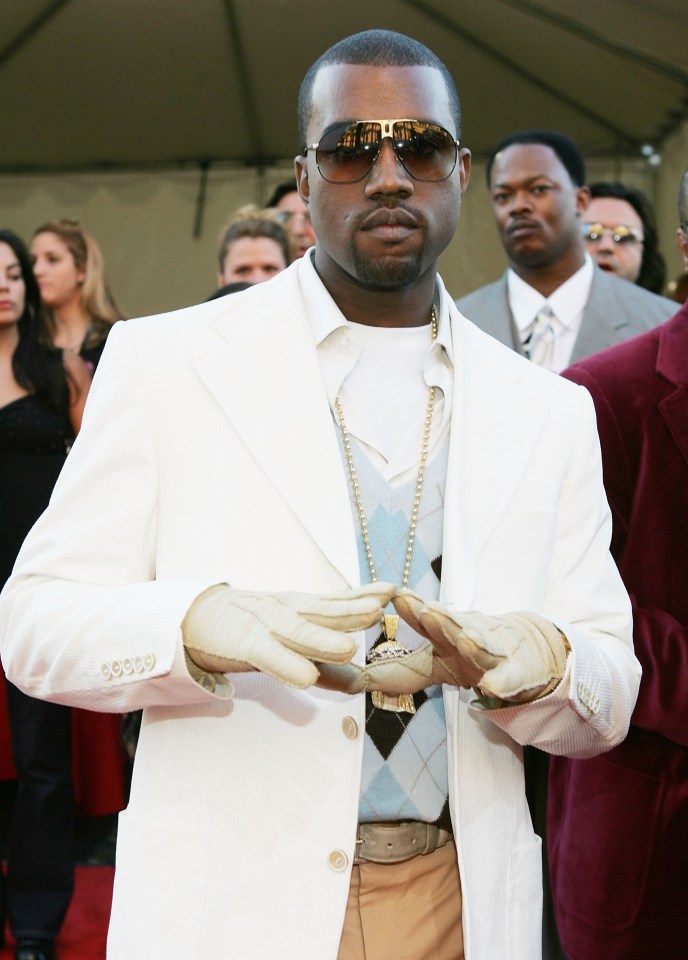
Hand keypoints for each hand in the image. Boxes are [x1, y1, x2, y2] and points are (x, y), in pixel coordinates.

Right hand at [182, 582, 395, 687]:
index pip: (335, 600)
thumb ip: (324, 663)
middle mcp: (286, 610)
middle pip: (321, 610)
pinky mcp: (244, 644)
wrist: (197, 619)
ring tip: (349, 646)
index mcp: (301, 607)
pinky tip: (306, 678)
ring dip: (322, 639)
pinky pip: (267, 655)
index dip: (362, 594)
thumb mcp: (292, 642)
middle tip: (379, 608)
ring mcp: (264, 624)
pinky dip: (286, 665)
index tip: (391, 589)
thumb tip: (360, 683)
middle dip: (350, 610)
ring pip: (296, 630)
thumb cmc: (251, 632)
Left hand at [392, 589, 568, 702]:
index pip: (426, 621)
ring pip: (481, 647)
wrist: (526, 653)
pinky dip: (501, 682)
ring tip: (463, 638)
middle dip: (440, 618)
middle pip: (452, 627)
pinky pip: (507, 681)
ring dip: (472, 642)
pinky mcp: (513, 676)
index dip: (412, 608)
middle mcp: (467, 639)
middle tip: (425, 609)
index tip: (396, 594)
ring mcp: (491, 656)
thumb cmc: (469, 657)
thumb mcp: (432, 664)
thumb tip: (346, 680)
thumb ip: (391, 671)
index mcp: (444, 637)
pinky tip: (494, 686)